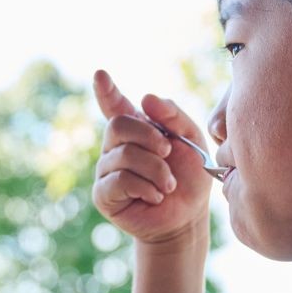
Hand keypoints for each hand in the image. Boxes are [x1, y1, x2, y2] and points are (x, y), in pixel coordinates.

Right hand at [91, 69, 214, 246]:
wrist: (187, 217)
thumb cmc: (189, 177)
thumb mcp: (191, 140)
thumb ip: (173, 116)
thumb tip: (144, 98)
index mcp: (136, 129)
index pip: (115, 105)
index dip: (105, 90)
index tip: (100, 75)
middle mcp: (116, 146)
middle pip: (118, 125)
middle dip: (149, 137)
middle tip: (168, 152)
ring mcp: (107, 170)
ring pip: (124, 155)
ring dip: (155, 169)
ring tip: (168, 185)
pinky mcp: (103, 194)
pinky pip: (120, 180)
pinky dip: (145, 187)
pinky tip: (155, 196)